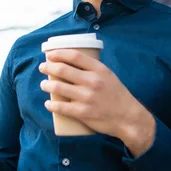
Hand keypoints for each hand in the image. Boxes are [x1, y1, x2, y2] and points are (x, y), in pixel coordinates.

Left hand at [39, 49, 155, 156]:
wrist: (127, 117)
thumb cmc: (116, 94)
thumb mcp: (108, 75)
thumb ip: (92, 68)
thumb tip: (71, 62)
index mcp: (99, 69)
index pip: (74, 55)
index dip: (58, 53)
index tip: (50, 55)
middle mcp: (92, 81)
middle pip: (62, 70)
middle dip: (47, 67)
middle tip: (42, 68)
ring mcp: (86, 97)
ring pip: (58, 88)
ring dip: (46, 85)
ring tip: (43, 84)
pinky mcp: (82, 113)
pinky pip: (60, 107)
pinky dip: (51, 105)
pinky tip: (48, 103)